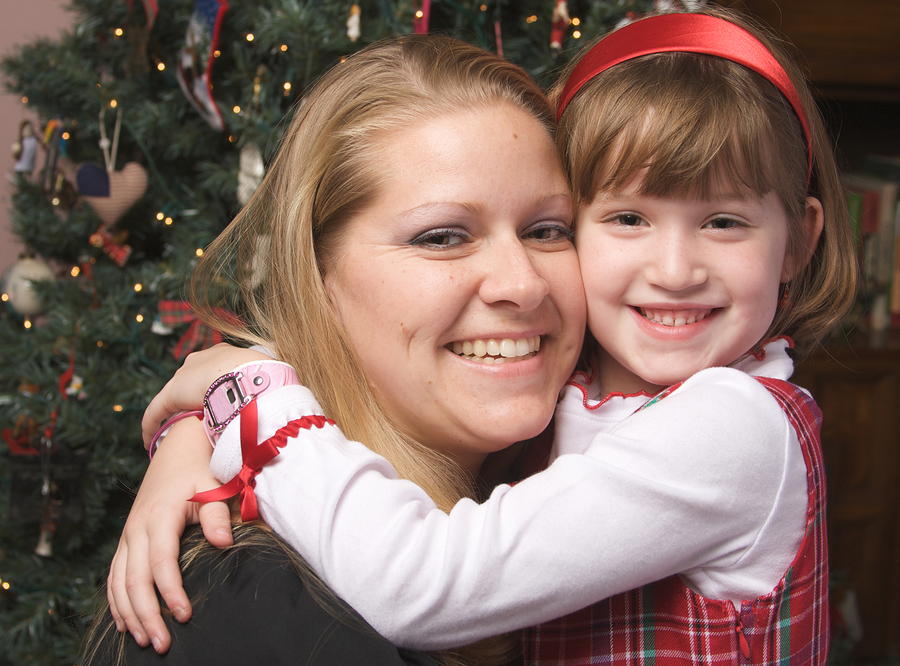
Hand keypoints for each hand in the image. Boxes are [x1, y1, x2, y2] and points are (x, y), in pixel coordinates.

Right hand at [108, 417, 232, 652]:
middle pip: (134, 579)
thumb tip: (223, 542)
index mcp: (160, 515)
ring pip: (119, 582)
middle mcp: (137, 527)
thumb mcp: (214, 486)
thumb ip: (218, 514)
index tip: (185, 615)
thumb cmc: (202, 469)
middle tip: (162, 644)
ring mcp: (128, 534)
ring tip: (146, 642)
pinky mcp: (127, 539)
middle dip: (147, 614)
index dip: (170, 590)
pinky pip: (114, 575)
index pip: (161, 561)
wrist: (178, 447)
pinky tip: (126, 625)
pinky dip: (116, 601)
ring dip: (130, 614)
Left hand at [142, 343, 270, 447]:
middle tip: (199, 420)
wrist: (245, 374)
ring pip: (174, 396)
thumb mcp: (263, 381)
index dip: (215, 386)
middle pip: (191, 381)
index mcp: (223, 354)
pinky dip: (151, 425)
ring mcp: (184, 376)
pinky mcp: (171, 393)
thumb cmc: (261, 378)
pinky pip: (156, 411)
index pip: (213, 370)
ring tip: (175, 432)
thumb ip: (258, 390)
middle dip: (193, 397)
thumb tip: (268, 406)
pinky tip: (149, 440)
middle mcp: (201, 359)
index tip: (219, 402)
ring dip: (175, 413)